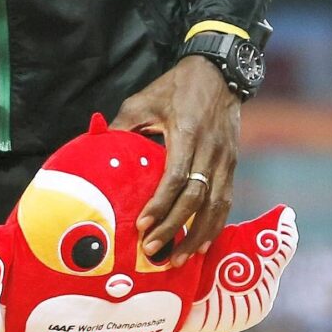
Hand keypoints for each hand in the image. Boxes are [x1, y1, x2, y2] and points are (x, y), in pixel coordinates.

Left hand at [111, 55, 239, 266]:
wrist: (220, 72)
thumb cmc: (176, 87)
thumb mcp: (143, 100)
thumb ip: (122, 126)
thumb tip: (98, 149)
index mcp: (188, 133)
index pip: (176, 177)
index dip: (160, 205)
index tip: (141, 226)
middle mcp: (211, 150)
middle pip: (196, 198)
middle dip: (175, 228)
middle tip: (153, 251)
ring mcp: (226, 159)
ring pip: (216, 206)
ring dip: (197, 235)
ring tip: (179, 258)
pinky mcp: (233, 164)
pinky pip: (226, 200)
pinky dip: (215, 225)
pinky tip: (202, 243)